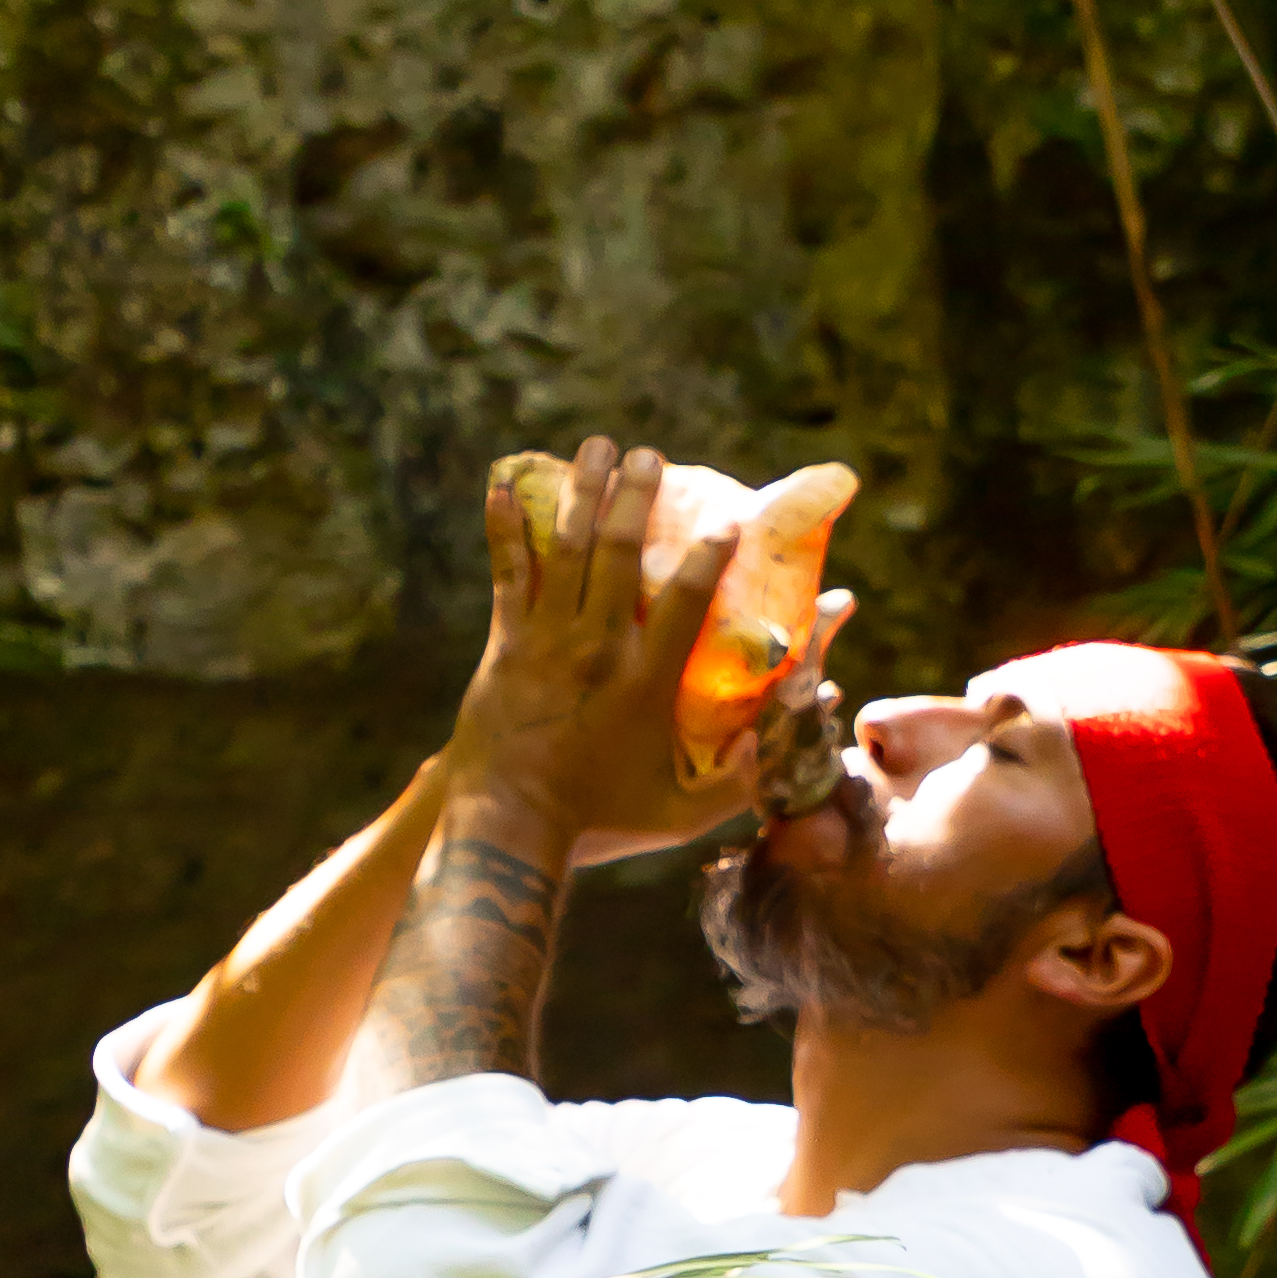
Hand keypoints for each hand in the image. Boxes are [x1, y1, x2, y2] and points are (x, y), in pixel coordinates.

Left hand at [453, 437, 744, 852]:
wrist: (505, 829)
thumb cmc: (597, 824)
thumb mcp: (679, 815)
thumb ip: (734, 784)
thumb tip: (772, 745)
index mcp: (646, 682)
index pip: (688, 602)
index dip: (709, 556)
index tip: (727, 520)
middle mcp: (598, 648)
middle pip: (621, 553)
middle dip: (637, 496)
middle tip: (651, 456)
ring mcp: (547, 641)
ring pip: (568, 550)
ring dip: (585, 493)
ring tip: (598, 448)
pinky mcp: (505, 645)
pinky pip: (508, 574)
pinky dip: (505, 527)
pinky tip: (504, 484)